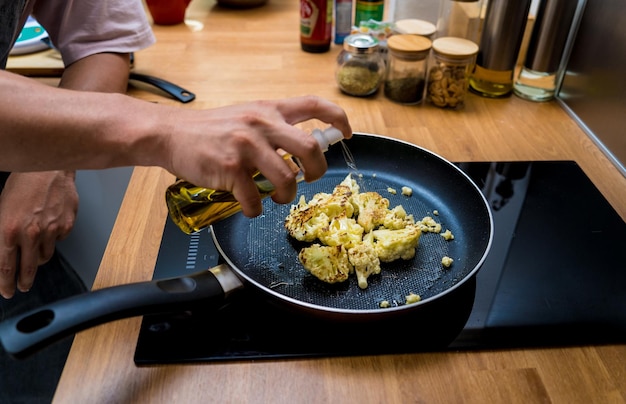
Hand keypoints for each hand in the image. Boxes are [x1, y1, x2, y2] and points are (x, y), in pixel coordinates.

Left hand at [0, 171, 77, 297]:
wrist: (49, 169)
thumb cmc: (22, 184)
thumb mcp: (2, 209)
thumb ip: (3, 235)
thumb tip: (3, 253)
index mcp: (9, 230)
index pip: (5, 266)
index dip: (5, 282)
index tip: (6, 291)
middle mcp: (31, 233)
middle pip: (27, 268)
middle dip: (23, 281)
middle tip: (22, 287)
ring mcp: (51, 230)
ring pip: (45, 255)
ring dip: (38, 256)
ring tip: (35, 250)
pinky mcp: (67, 225)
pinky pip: (59, 240)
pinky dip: (53, 237)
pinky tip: (49, 224)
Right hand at [162, 95, 351, 217]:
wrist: (171, 134)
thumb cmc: (212, 129)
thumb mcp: (247, 116)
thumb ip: (274, 126)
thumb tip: (304, 150)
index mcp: (270, 109)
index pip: (315, 104)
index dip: (338, 118)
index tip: (347, 133)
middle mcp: (262, 124)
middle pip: (310, 149)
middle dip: (318, 171)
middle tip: (310, 179)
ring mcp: (246, 146)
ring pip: (287, 179)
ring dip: (286, 196)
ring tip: (277, 198)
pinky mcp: (231, 169)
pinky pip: (256, 199)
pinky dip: (256, 209)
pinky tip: (250, 206)